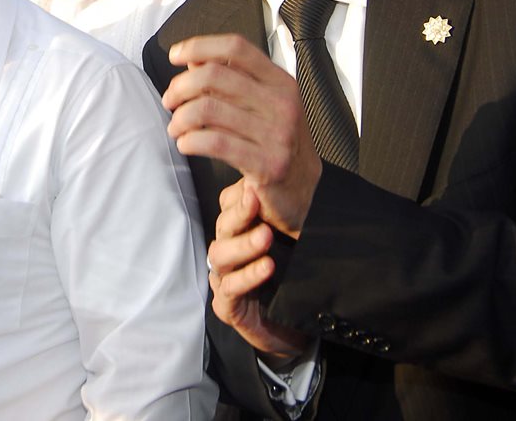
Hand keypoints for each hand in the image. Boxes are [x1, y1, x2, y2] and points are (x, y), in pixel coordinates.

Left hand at [164, 34, 321, 238]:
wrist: (302, 191)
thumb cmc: (276, 144)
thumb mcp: (262, 105)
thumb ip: (232, 80)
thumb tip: (196, 60)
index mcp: (280, 82)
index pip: (237, 48)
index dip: (200, 46)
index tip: (176, 54)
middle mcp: (281, 104)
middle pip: (215, 75)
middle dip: (181, 86)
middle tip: (170, 100)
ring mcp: (276, 134)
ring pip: (208, 108)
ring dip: (180, 117)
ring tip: (176, 127)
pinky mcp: (267, 164)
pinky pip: (215, 143)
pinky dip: (190, 141)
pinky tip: (186, 144)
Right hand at [208, 181, 310, 358]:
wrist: (291, 330)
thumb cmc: (289, 285)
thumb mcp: (291, 246)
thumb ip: (285, 221)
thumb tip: (296, 188)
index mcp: (240, 235)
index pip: (228, 209)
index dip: (240, 197)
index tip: (256, 184)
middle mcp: (228, 254)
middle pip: (222, 228)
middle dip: (240, 214)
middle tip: (257, 202)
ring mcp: (224, 279)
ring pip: (219, 256)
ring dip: (244, 245)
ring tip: (266, 237)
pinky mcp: (227, 306)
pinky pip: (230, 288)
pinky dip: (247, 277)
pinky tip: (266, 268)